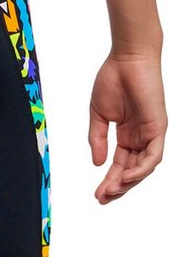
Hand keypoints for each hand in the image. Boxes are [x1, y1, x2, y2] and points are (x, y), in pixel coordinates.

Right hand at [89, 49, 166, 203]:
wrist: (126, 58)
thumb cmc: (113, 79)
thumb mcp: (98, 114)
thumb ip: (97, 138)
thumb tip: (97, 163)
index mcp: (127, 134)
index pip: (120, 164)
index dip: (109, 180)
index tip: (97, 194)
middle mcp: (140, 137)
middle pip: (131, 170)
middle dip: (117, 186)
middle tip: (102, 198)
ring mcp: (150, 134)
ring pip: (143, 168)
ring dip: (128, 182)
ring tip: (112, 190)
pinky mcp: (158, 128)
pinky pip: (153, 156)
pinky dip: (141, 169)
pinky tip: (126, 177)